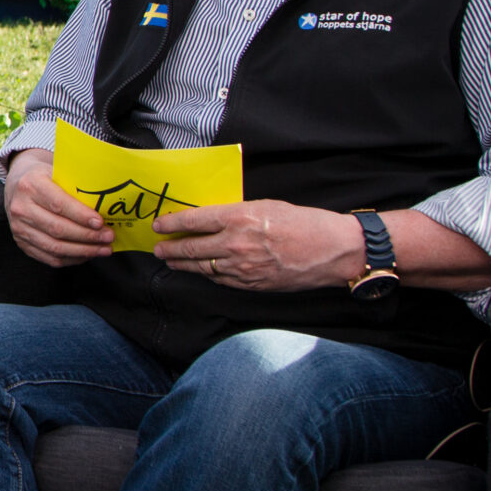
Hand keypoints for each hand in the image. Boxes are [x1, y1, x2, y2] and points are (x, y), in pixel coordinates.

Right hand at [2, 148, 113, 266]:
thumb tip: (107, 203)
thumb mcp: (57, 171)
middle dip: (88, 236)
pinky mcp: (21, 242)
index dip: (81, 216)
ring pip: (54, 246)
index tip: (100, 222)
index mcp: (31, 185)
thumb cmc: (45, 177)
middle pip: (58, 228)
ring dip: (83, 251)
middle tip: (108, 237)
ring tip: (103, 249)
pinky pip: (49, 257)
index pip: (59, 204)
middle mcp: (21, 207)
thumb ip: (75, 186)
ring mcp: (19, 228)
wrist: (17, 185)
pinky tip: (87, 254)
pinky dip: (71, 259)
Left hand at [152, 200, 361, 291]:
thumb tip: (212, 219)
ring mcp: (242, 268)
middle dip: (169, 248)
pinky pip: (221, 280)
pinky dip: (207, 275)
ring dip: (182, 265)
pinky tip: (200, 271)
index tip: (159, 225)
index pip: (193, 221)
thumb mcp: (266, 206)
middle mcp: (235, 244)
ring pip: (202, 268)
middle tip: (157, 248)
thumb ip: (236, 213)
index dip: (172, 223)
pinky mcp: (251, 284)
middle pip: (191, 248)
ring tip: (170, 261)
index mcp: (238, 218)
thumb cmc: (304, 223)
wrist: (333, 250)